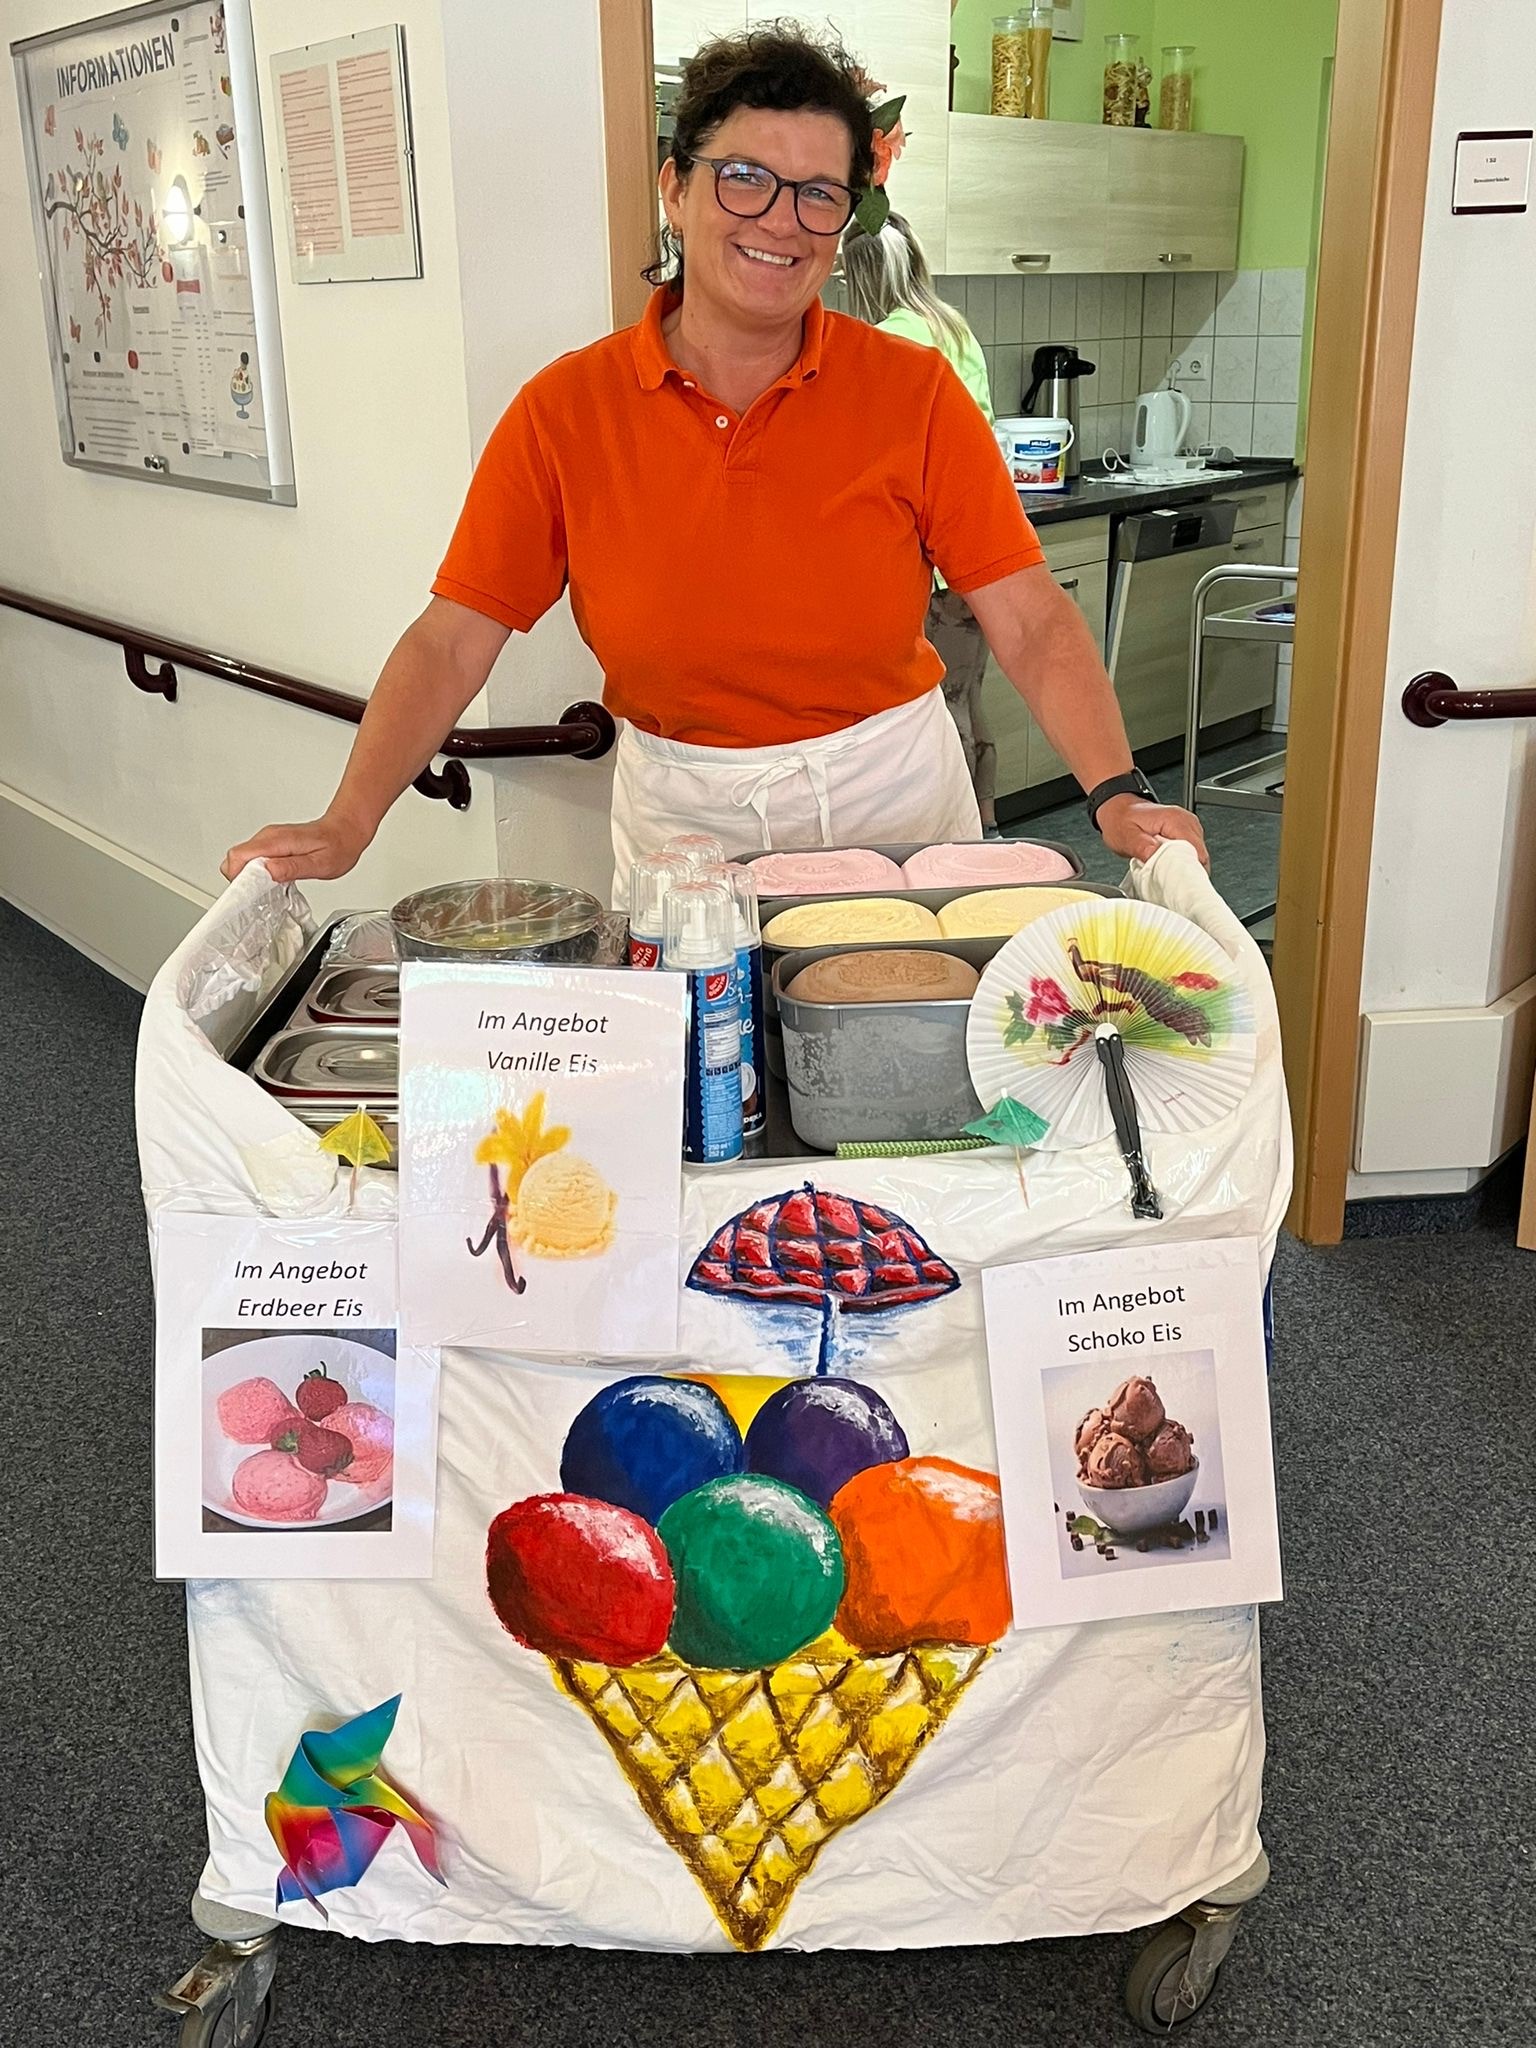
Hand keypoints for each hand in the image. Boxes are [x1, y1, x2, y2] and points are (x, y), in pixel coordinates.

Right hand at [221, 810, 372, 885]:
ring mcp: (268, 839)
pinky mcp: (271, 844)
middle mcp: (268, 837)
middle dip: (241, 881)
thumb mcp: (320, 864)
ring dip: (248, 878)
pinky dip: (255, 873)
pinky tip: (271, 881)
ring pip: (241, 860)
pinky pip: (252, 859)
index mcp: (277, 841)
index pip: (239, 856)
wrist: (345, 830)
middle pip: (234, 859)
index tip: (249, 894)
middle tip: (260, 895)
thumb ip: (293, 868)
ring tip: (268, 890)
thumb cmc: (337, 846)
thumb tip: (269, 870)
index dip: (238, 878)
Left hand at [1095, 795, 1209, 868]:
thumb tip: (1157, 858)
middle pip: (1200, 856)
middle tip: (1166, 878)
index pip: (1197, 852)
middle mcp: (1186, 821)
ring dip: (1183, 867)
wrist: (1119, 810)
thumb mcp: (1126, 836)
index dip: (1189, 870)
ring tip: (1164, 870)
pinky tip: (1167, 864)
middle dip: (1186, 871)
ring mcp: (1188, 826)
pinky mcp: (1186, 833)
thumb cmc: (1121, 820)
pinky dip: (1181, 862)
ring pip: (1197, 856)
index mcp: (1175, 820)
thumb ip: (1142, 847)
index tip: (1177, 882)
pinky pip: (1191, 852)